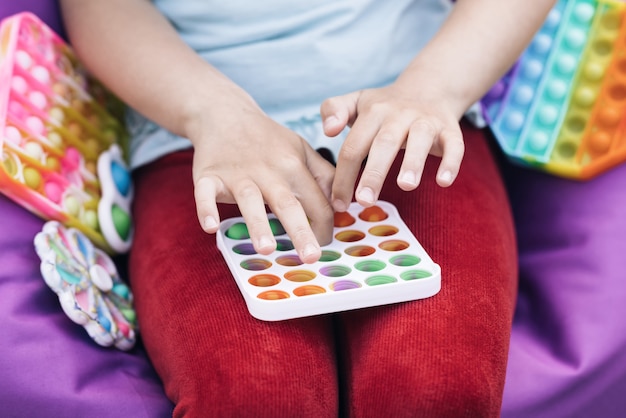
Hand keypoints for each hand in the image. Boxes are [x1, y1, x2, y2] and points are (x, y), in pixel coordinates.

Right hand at [190, 96, 334, 262]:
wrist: (224, 113)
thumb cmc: (267, 138)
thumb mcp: (301, 148)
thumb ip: (323, 175)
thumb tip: (341, 206)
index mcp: (293, 165)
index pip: (316, 201)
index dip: (324, 226)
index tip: (324, 248)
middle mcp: (268, 170)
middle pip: (287, 203)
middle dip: (300, 231)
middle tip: (311, 257)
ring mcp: (237, 174)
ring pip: (250, 200)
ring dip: (258, 224)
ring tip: (267, 248)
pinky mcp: (208, 175)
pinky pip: (205, 193)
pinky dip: (206, 209)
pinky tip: (211, 227)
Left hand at [321, 83, 464, 211]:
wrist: (430, 88)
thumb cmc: (386, 106)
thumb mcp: (357, 102)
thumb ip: (334, 109)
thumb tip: (327, 130)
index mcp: (373, 113)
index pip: (353, 146)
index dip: (344, 176)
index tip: (339, 204)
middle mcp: (399, 115)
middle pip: (384, 143)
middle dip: (374, 173)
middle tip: (366, 200)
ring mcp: (426, 121)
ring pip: (420, 138)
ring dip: (413, 162)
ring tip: (405, 186)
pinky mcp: (449, 129)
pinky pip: (454, 144)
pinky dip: (451, 162)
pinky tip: (443, 182)